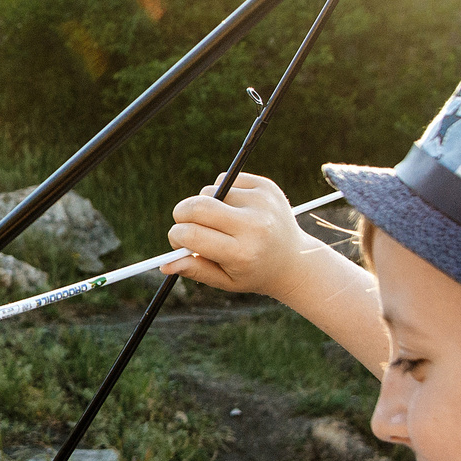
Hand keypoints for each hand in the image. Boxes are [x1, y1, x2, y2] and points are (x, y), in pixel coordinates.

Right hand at [165, 173, 318, 298]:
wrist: (295, 260)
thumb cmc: (254, 272)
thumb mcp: (225, 281)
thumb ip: (195, 270)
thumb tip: (164, 265)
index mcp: (242, 253)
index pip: (192, 234)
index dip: (176, 236)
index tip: (178, 241)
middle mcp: (254, 225)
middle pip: (197, 206)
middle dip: (181, 214)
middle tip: (184, 224)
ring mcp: (262, 202)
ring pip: (209, 191)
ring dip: (205, 205)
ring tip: (221, 222)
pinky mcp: (266, 186)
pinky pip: (225, 179)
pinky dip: (221, 192)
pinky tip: (234, 208)